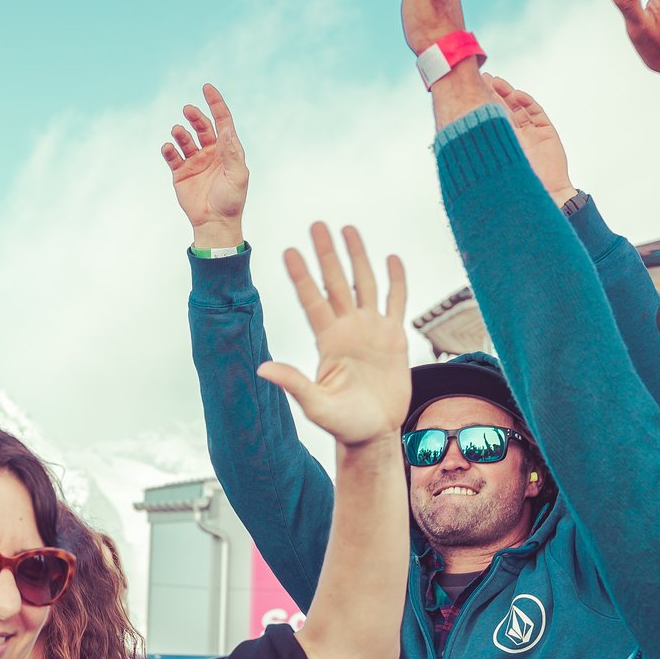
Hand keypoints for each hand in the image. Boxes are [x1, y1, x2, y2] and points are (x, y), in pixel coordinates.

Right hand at [161, 84, 248, 250]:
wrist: (215, 223)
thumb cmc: (231, 200)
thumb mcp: (238, 175)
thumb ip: (232, 152)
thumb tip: (225, 129)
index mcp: (227, 150)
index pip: (222, 121)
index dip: (216, 104)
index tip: (207, 88)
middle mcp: (210, 152)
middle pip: (202, 126)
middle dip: (195, 116)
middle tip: (188, 109)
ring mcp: (194, 161)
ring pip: (185, 139)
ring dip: (180, 132)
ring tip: (177, 131)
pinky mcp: (180, 173)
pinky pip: (172, 156)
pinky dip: (168, 149)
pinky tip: (168, 147)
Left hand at [259, 224, 409, 447]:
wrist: (373, 433)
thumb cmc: (343, 424)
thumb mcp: (316, 405)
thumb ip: (294, 383)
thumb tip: (262, 369)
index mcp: (327, 340)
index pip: (312, 299)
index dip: (302, 276)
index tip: (289, 251)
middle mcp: (347, 329)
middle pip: (335, 282)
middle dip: (326, 254)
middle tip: (317, 225)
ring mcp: (371, 330)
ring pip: (364, 283)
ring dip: (357, 257)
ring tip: (348, 228)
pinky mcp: (394, 337)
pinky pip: (396, 302)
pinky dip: (396, 280)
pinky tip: (391, 258)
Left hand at [483, 73, 575, 206]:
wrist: (544, 195)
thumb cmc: (515, 186)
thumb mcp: (492, 164)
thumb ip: (480, 148)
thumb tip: (451, 136)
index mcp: (501, 144)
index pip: (490, 119)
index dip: (482, 105)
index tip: (470, 92)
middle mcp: (516, 136)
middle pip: (504, 109)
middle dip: (494, 94)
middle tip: (482, 78)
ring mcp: (532, 133)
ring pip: (519, 107)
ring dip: (508, 93)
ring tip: (497, 81)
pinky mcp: (547, 132)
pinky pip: (536, 112)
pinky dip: (527, 102)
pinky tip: (517, 94)